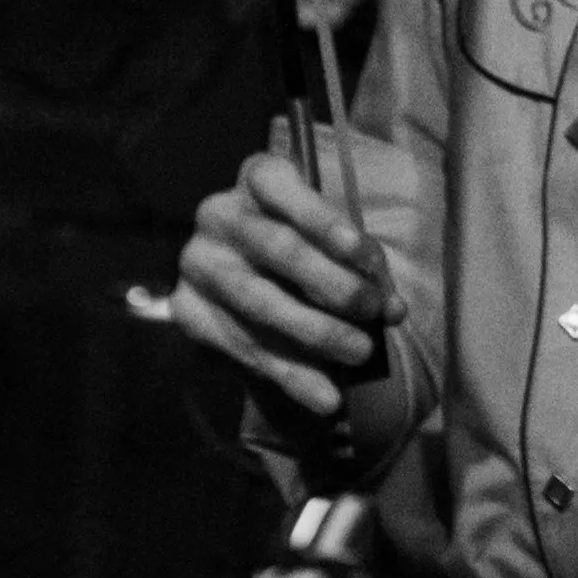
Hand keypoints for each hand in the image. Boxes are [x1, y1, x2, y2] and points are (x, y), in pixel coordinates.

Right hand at [170, 146, 394, 426]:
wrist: (244, 273)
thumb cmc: (307, 243)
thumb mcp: (333, 241)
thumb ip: (361, 267)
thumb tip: (391, 310)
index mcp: (257, 179)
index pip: (281, 185)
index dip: (323, 219)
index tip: (367, 255)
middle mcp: (218, 213)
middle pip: (277, 248)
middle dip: (332, 283)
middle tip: (374, 312)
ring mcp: (196, 262)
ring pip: (258, 299)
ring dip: (315, 331)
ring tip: (360, 354)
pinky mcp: (186, 310)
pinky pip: (242, 346)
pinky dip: (290, 374)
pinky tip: (327, 398)